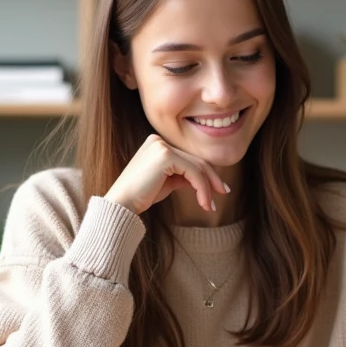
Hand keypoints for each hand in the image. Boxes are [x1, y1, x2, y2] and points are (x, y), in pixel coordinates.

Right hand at [105, 134, 230, 215]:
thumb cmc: (141, 196)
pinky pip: (193, 171)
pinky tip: (203, 202)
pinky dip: (202, 188)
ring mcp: (161, 146)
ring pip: (196, 166)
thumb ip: (183, 175)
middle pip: (195, 159)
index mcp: (157, 144)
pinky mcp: (165, 155)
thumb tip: (204, 179)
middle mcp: (158, 140)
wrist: (122, 204)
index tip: (217, 190)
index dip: (205, 173)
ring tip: (210, 205)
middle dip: (211, 178)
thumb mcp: (166, 182)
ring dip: (207, 187)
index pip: (188, 158)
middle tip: (223, 193)